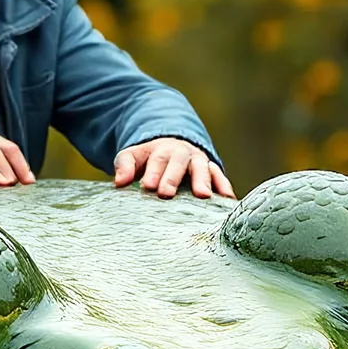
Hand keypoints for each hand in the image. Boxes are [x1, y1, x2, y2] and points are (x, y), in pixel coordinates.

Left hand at [112, 138, 233, 198]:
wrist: (172, 148)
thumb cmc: (149, 159)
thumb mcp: (133, 157)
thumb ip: (125, 166)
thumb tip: (119, 182)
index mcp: (161, 151)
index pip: (156, 160)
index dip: (152, 172)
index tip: (146, 186)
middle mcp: (182, 154)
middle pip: (178, 163)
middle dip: (172, 178)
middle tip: (166, 194)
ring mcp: (199, 162)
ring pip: (202, 168)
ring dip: (203, 181)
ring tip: (204, 196)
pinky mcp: (212, 172)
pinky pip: (221, 178)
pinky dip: (225, 187)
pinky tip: (228, 201)